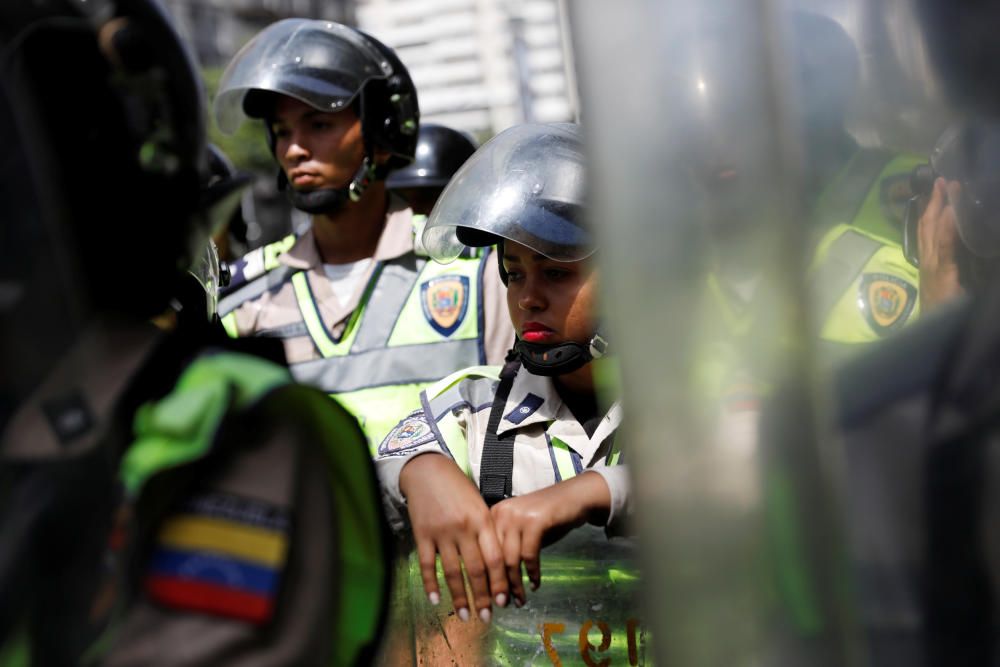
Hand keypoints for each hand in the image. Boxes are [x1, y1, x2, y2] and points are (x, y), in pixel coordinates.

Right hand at [399, 453, 507, 621]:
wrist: (427, 470)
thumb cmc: (458, 488)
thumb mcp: (479, 505)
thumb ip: (487, 531)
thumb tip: (498, 563)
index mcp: (482, 519)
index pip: (495, 558)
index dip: (500, 583)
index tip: (504, 602)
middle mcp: (464, 528)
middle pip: (475, 569)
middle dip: (483, 596)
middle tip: (487, 617)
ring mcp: (442, 532)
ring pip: (452, 572)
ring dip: (459, 597)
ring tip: (465, 615)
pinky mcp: (422, 534)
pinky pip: (428, 564)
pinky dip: (431, 584)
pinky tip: (436, 600)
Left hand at [489, 471, 610, 604]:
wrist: (574, 497)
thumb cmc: (547, 517)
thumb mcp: (521, 530)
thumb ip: (506, 548)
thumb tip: (495, 581)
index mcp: (492, 515)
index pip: (481, 551)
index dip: (484, 577)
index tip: (487, 597)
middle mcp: (501, 513)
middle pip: (492, 556)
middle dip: (498, 585)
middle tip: (503, 605)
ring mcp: (517, 516)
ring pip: (510, 559)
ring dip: (515, 584)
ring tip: (519, 600)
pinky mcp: (535, 521)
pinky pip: (529, 555)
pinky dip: (533, 573)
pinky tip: (535, 584)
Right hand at [918, 177, 963, 310]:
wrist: (934, 335)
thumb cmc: (945, 314)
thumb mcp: (951, 288)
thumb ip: (955, 271)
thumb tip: (968, 251)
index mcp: (931, 264)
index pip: (929, 232)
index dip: (933, 211)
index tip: (938, 191)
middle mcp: (928, 261)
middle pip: (927, 226)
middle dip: (934, 202)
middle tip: (941, 180)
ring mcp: (933, 266)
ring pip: (932, 230)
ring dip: (940, 207)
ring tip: (947, 187)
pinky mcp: (941, 273)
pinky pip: (944, 246)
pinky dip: (945, 228)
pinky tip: (950, 213)